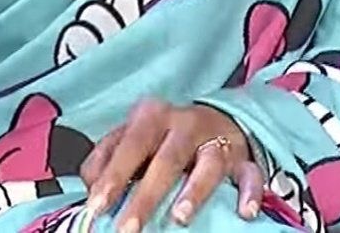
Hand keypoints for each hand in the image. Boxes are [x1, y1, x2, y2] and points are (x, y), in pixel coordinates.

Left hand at [82, 99, 263, 229]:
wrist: (217, 118)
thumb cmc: (164, 136)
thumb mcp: (133, 136)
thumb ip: (107, 156)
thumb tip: (89, 185)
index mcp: (153, 117)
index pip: (130, 144)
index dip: (113, 175)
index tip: (97, 205)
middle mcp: (185, 124)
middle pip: (165, 159)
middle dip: (146, 196)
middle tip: (128, 228)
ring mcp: (216, 140)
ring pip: (208, 164)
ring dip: (194, 190)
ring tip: (180, 217)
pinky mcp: (243, 159)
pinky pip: (250, 174)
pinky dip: (249, 193)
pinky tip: (244, 212)